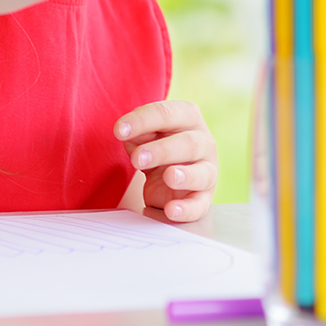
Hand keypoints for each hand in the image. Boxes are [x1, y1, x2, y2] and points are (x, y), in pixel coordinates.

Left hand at [115, 101, 217, 222]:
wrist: (167, 178)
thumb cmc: (155, 149)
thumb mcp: (144, 136)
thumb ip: (137, 132)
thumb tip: (126, 130)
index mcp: (189, 119)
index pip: (169, 114)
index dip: (144, 120)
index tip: (119, 130)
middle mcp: (203, 142)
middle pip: (189, 143)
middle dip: (163, 150)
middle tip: (137, 158)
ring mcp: (206, 171)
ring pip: (203, 173)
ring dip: (186, 176)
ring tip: (169, 176)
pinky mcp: (202, 198)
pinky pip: (199, 205)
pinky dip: (187, 209)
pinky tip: (170, 210)